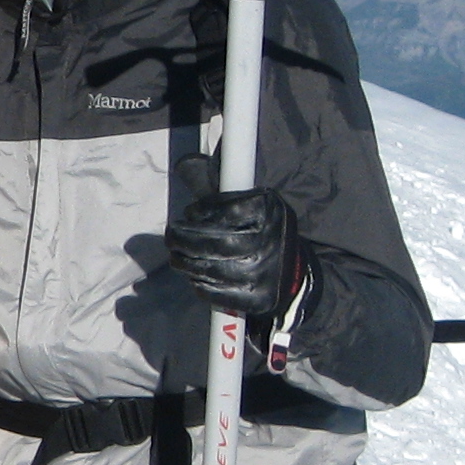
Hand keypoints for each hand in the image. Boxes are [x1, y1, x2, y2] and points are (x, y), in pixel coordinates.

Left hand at [166, 165, 299, 320]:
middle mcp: (270, 243)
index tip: (190, 213)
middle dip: (184, 239)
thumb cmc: (263, 230)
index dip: (202, 211)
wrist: (294, 272)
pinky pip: (217, 294)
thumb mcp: (254, 202)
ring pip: (212, 270)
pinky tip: (193, 275)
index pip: (228, 211)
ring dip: (185, 262)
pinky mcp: (258, 299)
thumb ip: (223, 188)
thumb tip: (184, 165)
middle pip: (216, 244)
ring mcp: (265, 274)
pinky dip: (199, 284)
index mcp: (269, 212)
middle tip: (171, 236)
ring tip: (176, 256)